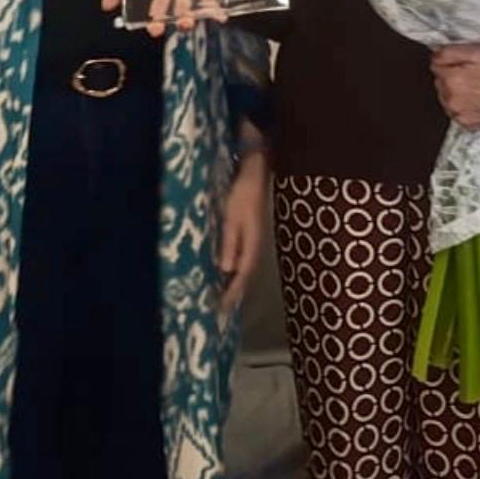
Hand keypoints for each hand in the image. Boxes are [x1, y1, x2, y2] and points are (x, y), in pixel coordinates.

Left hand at [218, 151, 267, 312]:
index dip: (233, 292)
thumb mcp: (232, 216)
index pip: (243, 275)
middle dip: (235, 291)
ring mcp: (255, 236)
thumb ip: (230, 242)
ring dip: (235, 281)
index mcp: (253, 243)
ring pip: (245, 265)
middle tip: (222, 309)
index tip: (222, 309)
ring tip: (224, 295)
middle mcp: (256, 243)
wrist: (257, 169)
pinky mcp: (251, 230)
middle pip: (246, 274)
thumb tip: (226, 270)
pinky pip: (243, 255)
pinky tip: (228, 269)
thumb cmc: (242, 192)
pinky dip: (235, 267)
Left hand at [430, 44, 479, 129]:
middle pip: (440, 83)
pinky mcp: (469, 124)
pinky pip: (457, 112)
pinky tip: (478, 99)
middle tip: (473, 74)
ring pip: (447, 98)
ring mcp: (460, 115)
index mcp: (452, 81)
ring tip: (476, 87)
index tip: (463, 63)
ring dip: (456, 92)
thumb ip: (450, 53)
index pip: (436, 66)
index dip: (450, 62)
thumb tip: (434, 57)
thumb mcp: (476, 51)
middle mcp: (452, 100)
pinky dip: (463, 106)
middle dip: (451, 77)